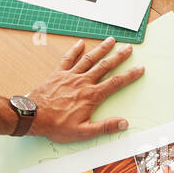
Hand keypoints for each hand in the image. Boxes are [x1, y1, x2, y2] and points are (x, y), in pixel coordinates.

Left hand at [28, 37, 143, 142]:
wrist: (34, 117)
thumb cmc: (56, 125)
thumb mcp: (83, 132)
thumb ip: (104, 127)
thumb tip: (124, 123)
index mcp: (91, 96)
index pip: (115, 83)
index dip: (129, 75)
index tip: (140, 68)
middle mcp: (83, 82)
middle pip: (104, 66)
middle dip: (118, 56)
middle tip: (129, 48)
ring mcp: (70, 76)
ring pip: (89, 59)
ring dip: (101, 49)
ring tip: (111, 40)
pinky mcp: (58, 74)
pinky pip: (68, 59)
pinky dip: (75, 50)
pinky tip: (81, 43)